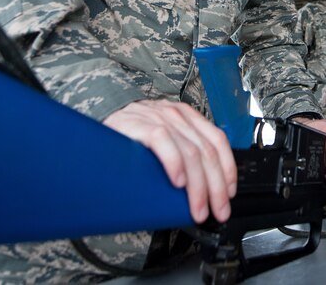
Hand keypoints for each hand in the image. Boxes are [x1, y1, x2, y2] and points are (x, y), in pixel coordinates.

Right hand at [104, 100, 236, 223]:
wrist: (97, 126)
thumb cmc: (131, 138)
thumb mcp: (164, 142)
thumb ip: (182, 155)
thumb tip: (202, 191)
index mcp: (186, 117)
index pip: (218, 141)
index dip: (228, 169)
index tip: (228, 195)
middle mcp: (176, 115)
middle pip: (206, 152)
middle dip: (215, 187)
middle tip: (217, 211)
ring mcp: (159, 118)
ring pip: (190, 152)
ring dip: (198, 186)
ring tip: (197, 208)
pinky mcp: (140, 124)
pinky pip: (163, 142)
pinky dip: (174, 163)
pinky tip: (178, 182)